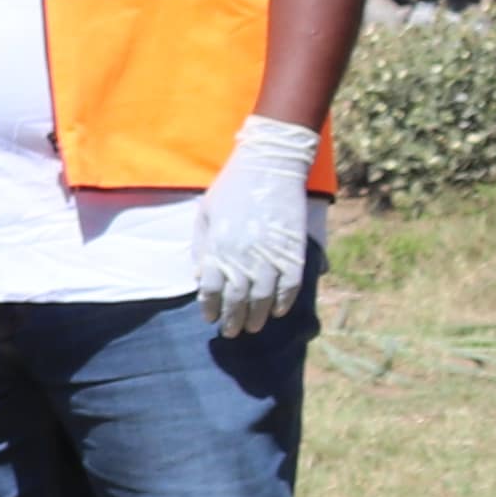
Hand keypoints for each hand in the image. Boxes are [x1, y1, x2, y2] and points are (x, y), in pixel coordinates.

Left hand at [195, 115, 318, 336]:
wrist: (270, 164)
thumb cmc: (232, 187)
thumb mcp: (205, 213)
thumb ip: (201, 247)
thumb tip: (201, 277)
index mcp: (218, 246)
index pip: (211, 289)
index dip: (210, 307)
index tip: (210, 318)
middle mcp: (243, 254)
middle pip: (237, 299)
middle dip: (232, 319)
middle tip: (231, 333)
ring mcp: (271, 253)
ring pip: (264, 297)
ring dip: (258, 316)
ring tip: (253, 327)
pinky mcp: (294, 250)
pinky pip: (291, 284)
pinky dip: (285, 301)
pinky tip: (279, 312)